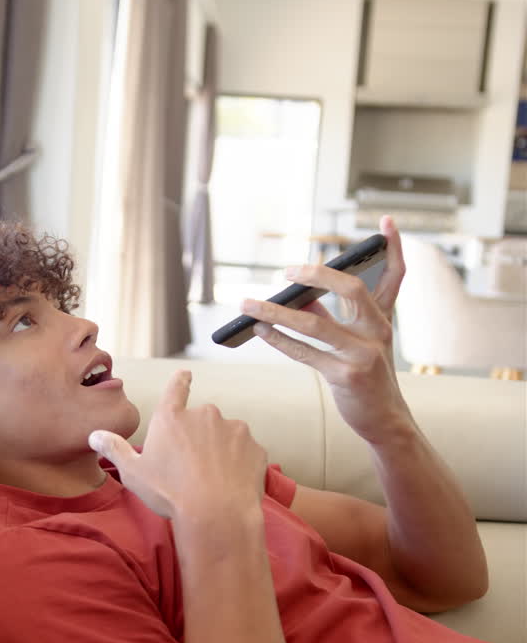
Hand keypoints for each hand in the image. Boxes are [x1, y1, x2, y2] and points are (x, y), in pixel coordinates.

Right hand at [88, 369, 267, 519]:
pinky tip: (231, 484)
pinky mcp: (254, 447)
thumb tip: (94, 436)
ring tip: (212, 480)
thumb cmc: (170, 493)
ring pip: (226, 436)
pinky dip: (239, 464)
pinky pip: (246, 453)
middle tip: (191, 467)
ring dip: (221, 450)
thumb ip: (115, 450)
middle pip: (201, 420)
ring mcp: (234, 429)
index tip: (187, 374)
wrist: (217, 514)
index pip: (176, 388)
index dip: (181, 381)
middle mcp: (204, 415)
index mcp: (172, 418)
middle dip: (198, 437)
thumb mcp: (134, 473)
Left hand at [240, 217, 412, 444]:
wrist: (386, 421)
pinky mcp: (346, 375)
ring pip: (313, 322)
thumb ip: (334, 318)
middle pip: (350, 289)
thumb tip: (299, 298)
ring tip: (247, 304)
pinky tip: (260, 330)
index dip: (395, 248)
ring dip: (274, 311)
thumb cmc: (368, 378)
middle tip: (287, 272)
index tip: (387, 221)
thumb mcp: (359, 344)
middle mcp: (378, 331)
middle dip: (316, 274)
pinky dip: (278, 339)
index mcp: (384, 320)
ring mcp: (363, 353)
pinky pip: (304, 352)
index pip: (395, 276)